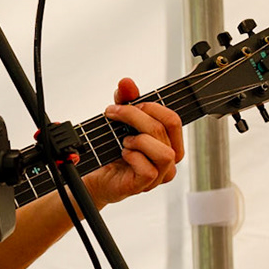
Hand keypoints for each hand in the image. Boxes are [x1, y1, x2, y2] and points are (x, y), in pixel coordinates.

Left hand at [84, 77, 183, 205]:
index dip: (150, 106)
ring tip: (124, 141)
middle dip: (136, 116)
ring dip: (139, 141)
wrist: (95, 175)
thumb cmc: (112, 149)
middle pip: (165, 129)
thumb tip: (126, 82)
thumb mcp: (119, 120)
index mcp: (168, 141)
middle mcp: (169, 159)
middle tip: (114, 114)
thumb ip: (126, 100)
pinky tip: (123, 154)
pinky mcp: (145, 185)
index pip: (173, 119)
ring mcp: (159, 175)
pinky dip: (133, 157)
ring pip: (165, 153)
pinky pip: (149, 171)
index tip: (123, 104)